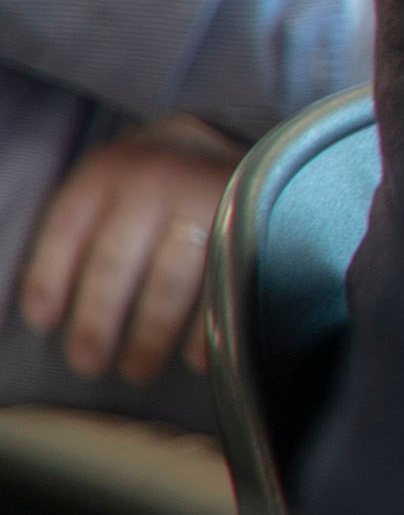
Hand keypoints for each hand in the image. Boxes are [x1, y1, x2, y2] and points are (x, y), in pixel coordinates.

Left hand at [16, 122, 231, 386]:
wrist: (244, 144)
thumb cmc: (164, 178)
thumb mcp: (117, 181)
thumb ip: (87, 225)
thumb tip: (45, 305)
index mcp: (108, 171)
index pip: (66, 231)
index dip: (48, 282)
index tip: (43, 324)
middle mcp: (152, 180)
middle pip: (113, 266)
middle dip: (97, 324)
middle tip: (88, 364)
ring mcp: (203, 199)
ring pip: (167, 283)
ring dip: (149, 336)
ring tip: (137, 370)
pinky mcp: (249, 221)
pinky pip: (220, 286)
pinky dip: (206, 328)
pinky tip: (193, 358)